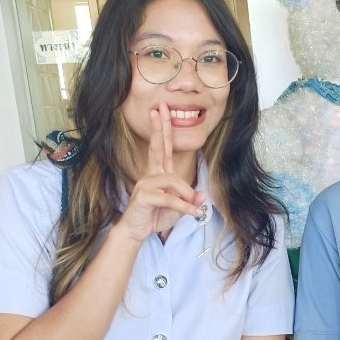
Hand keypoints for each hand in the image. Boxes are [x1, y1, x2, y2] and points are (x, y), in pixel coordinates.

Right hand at [116, 104, 207, 243]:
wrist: (136, 232)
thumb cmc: (156, 217)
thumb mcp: (180, 209)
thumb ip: (190, 201)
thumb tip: (203, 195)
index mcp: (159, 174)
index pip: (163, 148)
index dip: (163, 130)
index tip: (161, 110)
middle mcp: (151, 175)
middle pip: (157, 148)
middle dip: (160, 128)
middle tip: (161, 107)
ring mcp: (145, 184)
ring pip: (173, 180)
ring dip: (186, 194)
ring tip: (192, 206)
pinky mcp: (144, 196)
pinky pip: (170, 199)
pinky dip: (184, 207)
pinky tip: (193, 213)